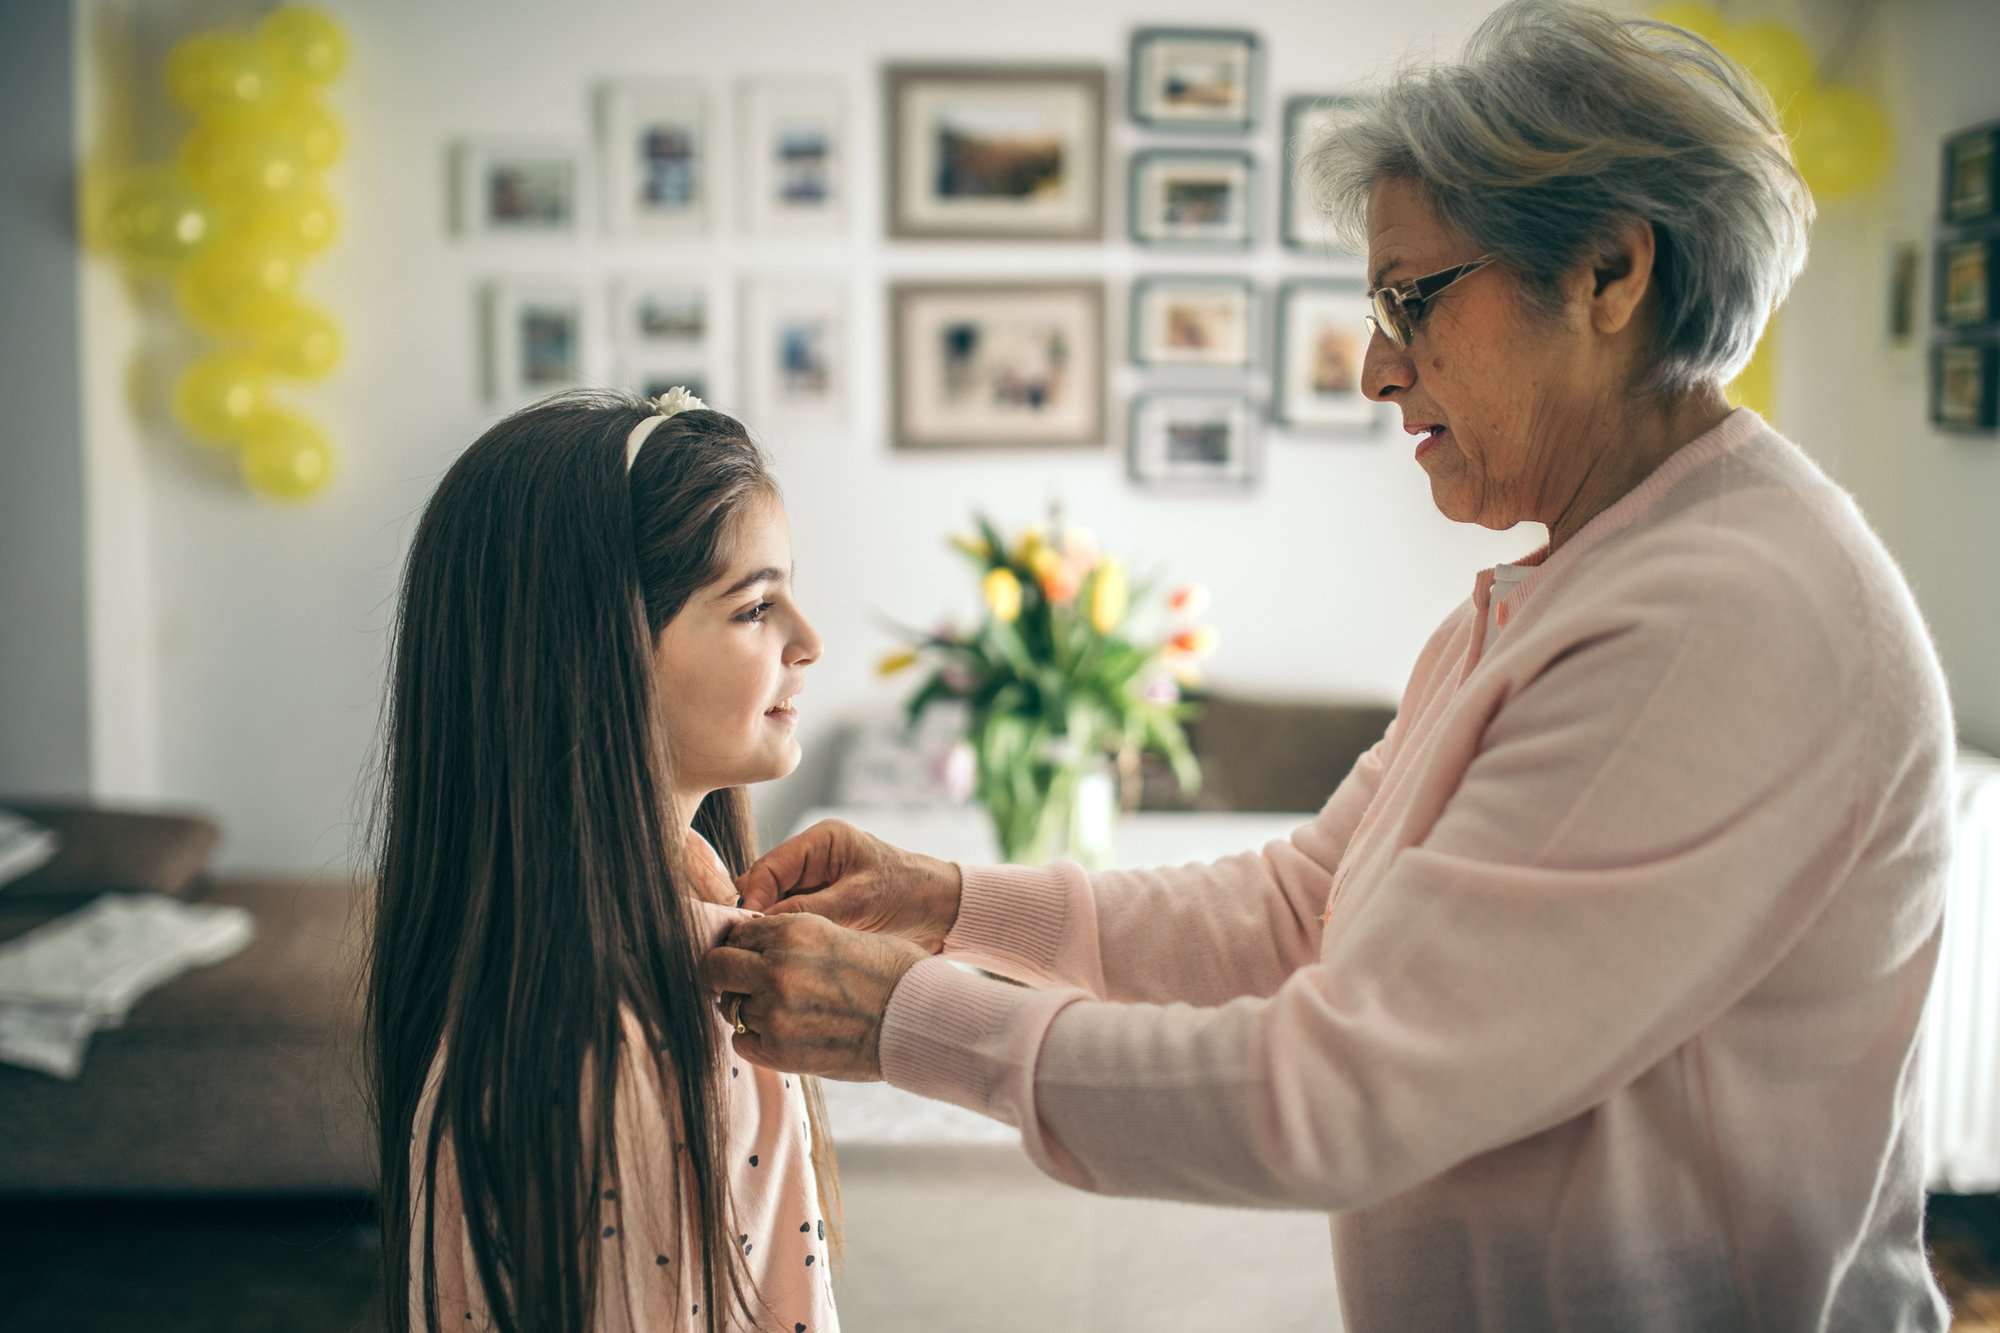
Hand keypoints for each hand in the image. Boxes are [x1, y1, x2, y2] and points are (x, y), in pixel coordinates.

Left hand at [699, 913, 927, 1080]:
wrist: (916, 1018)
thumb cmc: (888, 973)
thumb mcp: (837, 934)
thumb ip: (792, 939)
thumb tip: (753, 946)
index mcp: (792, 931)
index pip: (737, 934)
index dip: (741, 946)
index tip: (748, 956)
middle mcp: (775, 968)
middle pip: (716, 968)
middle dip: (725, 974)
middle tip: (741, 984)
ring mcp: (774, 1011)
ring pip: (730, 1007)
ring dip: (748, 1009)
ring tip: (783, 1012)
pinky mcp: (779, 1049)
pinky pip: (742, 1041)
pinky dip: (756, 1038)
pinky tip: (785, 1033)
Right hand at [736, 819, 962, 953]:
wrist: (948, 913)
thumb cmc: (912, 895)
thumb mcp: (860, 902)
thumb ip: (810, 911)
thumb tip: (759, 926)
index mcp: (821, 842)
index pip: (767, 868)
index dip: (752, 900)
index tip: (746, 933)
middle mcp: (812, 861)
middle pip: (765, 889)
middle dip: (756, 919)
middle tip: (748, 952)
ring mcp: (816, 887)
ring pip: (775, 911)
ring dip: (770, 933)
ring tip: (763, 960)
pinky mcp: (824, 911)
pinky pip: (794, 926)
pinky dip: (787, 942)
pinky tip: (782, 962)